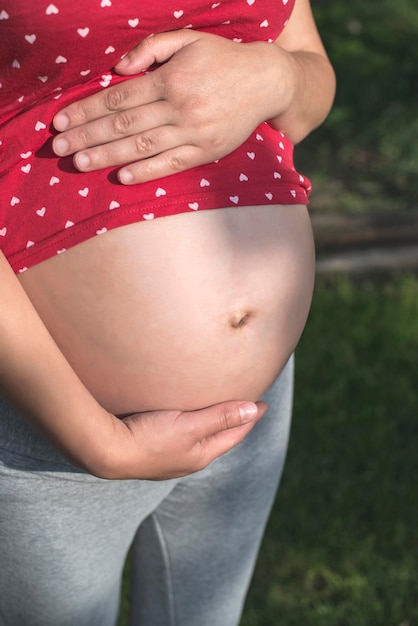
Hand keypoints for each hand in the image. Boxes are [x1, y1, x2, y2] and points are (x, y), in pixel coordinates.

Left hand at [52, 30, 290, 183]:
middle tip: (59, 148)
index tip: (61, 121)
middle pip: (124, 125)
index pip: (118, 98)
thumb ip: (151, 49)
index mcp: (171, 78)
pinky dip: (146, 171)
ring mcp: (193, 132)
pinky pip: (172, 164)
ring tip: (80, 163)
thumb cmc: (221, 59)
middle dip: (87, 136)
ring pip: (142, 146)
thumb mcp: (188, 40)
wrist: (266, 82)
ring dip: (108, 156)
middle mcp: (180, 107)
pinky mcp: (206, 152)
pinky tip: (122, 177)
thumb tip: (118, 69)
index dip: (86, 110)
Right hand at [98, 400, 267, 479]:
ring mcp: (169, 457)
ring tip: (220, 412)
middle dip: (234, 423)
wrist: (105, 452)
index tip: (263, 404)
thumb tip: (253, 410)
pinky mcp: (152, 449)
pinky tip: (184, 419)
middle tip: (247, 407)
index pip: (234, 434)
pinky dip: (193, 426)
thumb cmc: (148, 438)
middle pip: (219, 438)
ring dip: (214, 425)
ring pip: (200, 438)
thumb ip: (219, 417)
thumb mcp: (189, 426)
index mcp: (201, 454)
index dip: (249, 418)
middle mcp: (188, 459)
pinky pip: (182, 436)